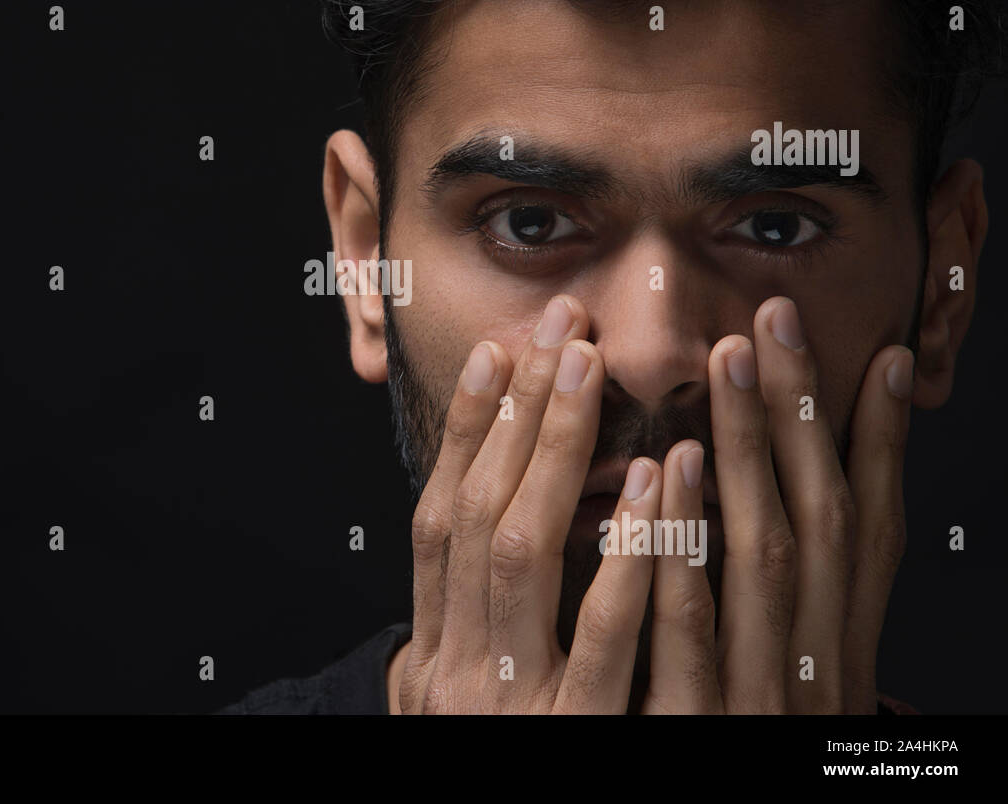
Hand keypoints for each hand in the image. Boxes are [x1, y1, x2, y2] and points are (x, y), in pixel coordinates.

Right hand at [398, 294, 667, 712]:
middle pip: (477, 515)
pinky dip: (628, 553)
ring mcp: (507, 703)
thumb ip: (455, 646)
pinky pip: (602, 637)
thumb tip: (450, 578)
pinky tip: (656, 486)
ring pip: (522, 554)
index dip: (465, 435)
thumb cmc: (485, 775)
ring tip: (591, 370)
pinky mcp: (570, 740)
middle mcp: (454, 669)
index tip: (496, 357)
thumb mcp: (452, 716)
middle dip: (515, 417)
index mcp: (433, 655)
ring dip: (557, 455)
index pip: (440, 521)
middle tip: (555, 330)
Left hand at [642, 296, 912, 712]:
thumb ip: (787, 594)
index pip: (864, 531)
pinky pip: (688, 634)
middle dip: (792, 420)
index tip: (878, 357)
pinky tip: (662, 484)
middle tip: (769, 323)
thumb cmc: (755, 742)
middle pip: (812, 522)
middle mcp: (814, 665)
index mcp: (836, 650)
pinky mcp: (700, 730)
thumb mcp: (790, 673)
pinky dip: (682, 554)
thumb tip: (790, 506)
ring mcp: (761, 696)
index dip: (875, 444)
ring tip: (727, 372)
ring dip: (747, 462)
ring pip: (761, 562)